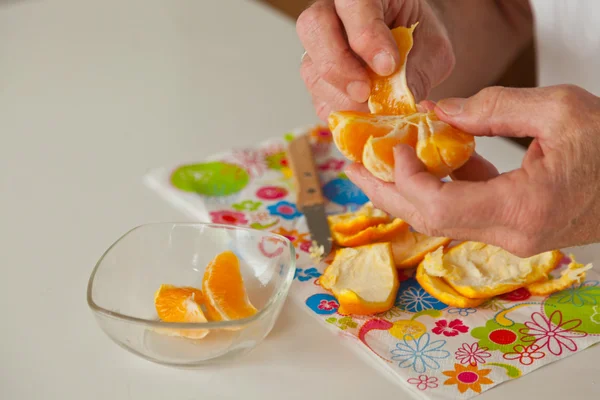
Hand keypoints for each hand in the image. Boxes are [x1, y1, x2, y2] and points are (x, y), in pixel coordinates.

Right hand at [297, 0, 453, 120]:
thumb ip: (417, 69)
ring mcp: (319, 46)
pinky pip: (318, 97)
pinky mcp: (318, 79)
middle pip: (314, 27)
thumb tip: (401, 99)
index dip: (366, 35)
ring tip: (370, 109)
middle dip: (338, 64)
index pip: (353, 3)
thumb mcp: (432, 50)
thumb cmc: (420, 42)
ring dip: (340, 95)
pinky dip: (340, 111)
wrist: (413, 54)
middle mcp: (332, 13)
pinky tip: (362, 115)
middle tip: (364, 91)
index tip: (387, 66)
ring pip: (311, 67)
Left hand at [346, 85, 599, 255]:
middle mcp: (512, 233)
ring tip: (378, 164)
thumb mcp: (559, 110)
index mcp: (523, 209)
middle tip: (352, 168)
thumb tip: (437, 111)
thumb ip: (492, 108)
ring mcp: (513, 236)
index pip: (439, 206)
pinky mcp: (515, 228)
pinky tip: (433, 159)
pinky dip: (443, 186)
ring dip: (408, 190)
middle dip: (386, 192)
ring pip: (442, 219)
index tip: (392, 147)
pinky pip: (465, 211)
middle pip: (429, 220)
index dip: (406, 179)